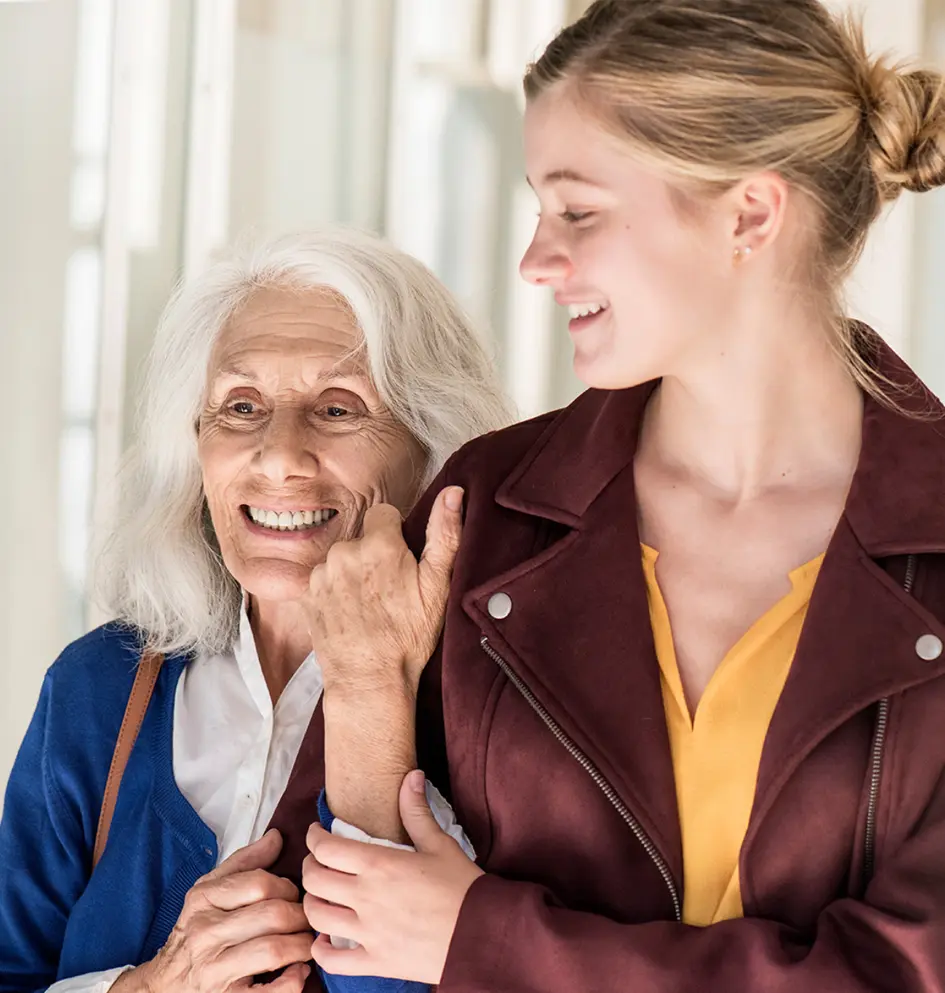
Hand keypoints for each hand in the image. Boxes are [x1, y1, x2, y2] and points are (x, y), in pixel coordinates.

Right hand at [113, 829, 312, 992]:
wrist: (162, 987)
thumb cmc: (194, 934)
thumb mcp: (208, 892)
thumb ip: (244, 862)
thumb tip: (277, 837)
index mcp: (204, 900)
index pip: (260, 883)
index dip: (288, 887)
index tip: (294, 896)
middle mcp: (205, 933)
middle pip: (273, 915)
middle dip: (301, 917)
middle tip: (308, 921)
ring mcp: (214, 970)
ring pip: (274, 949)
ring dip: (302, 946)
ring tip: (306, 943)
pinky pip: (269, 992)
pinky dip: (293, 981)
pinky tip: (298, 972)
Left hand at [301, 771, 483, 982]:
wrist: (482, 933)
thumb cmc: (462, 886)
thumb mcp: (440, 844)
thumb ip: (417, 811)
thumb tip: (412, 776)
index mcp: (380, 864)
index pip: (327, 847)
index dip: (314, 837)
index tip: (316, 833)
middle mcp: (367, 897)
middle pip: (315, 879)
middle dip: (310, 866)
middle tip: (319, 861)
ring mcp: (368, 932)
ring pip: (317, 915)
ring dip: (313, 902)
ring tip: (323, 895)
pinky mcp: (375, 961)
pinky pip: (332, 960)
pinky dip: (321, 949)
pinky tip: (327, 938)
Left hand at [302, 486, 463, 693]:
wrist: (369, 679)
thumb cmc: (408, 636)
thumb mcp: (438, 586)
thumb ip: (444, 534)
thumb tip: (452, 492)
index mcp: (378, 544)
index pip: (384, 514)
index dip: (395, 536)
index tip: (402, 562)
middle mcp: (344, 551)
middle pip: (363, 538)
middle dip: (374, 556)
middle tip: (389, 591)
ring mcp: (321, 573)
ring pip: (342, 558)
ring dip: (353, 573)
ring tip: (369, 605)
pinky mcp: (306, 594)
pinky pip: (324, 579)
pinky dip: (335, 590)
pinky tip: (350, 613)